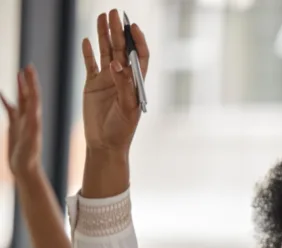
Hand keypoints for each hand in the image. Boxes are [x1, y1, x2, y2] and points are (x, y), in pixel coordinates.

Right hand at [1, 66, 42, 178]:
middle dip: (29, 81)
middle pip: (29, 95)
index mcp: (34, 120)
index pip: (33, 97)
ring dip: (20, 88)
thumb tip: (33, 115)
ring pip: (22, 100)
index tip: (30, 69)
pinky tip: (0, 94)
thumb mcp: (29, 142)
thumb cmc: (28, 158)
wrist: (26, 169)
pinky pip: (11, 110)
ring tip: (19, 74)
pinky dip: (6, 101)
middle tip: (28, 67)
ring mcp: (22, 122)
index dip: (32, 83)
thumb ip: (30, 128)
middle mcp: (30, 119)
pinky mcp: (15, 127)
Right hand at [80, 9, 148, 155]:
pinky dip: (88, 52)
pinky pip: (90, 64)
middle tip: (113, 13)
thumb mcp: (127, 109)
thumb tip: (118, 64)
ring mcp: (107, 80)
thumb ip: (124, 86)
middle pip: (121, 49)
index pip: (140, 57)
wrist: (105, 144)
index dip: (138, 41)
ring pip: (106, 52)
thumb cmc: (121, 130)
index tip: (133, 26)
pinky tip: (86, 40)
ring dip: (103, 35)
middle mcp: (122, 78)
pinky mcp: (92, 85)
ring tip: (101, 17)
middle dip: (118, 31)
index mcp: (135, 83)